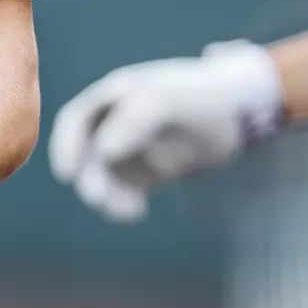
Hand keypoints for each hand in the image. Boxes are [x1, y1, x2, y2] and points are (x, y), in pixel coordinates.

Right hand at [48, 41, 282, 222]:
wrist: (241, 112)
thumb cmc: (199, 97)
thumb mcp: (166, 100)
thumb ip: (133, 121)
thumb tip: (103, 151)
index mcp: (113, 96)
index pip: (75, 121)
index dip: (66, 146)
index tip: (67, 175)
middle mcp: (116, 123)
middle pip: (86, 155)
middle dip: (90, 178)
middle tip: (100, 199)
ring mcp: (131, 149)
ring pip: (104, 178)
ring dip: (108, 195)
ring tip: (127, 210)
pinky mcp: (148, 173)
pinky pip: (124, 192)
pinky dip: (124, 204)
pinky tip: (137, 212)